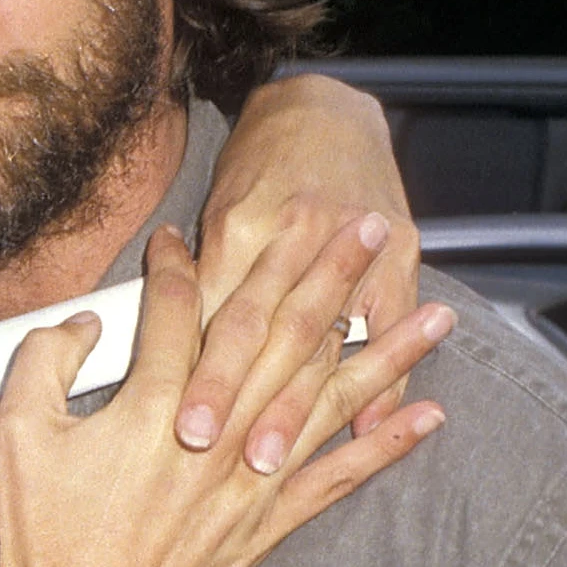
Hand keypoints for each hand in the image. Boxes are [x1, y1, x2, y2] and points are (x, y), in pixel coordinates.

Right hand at [0, 224, 451, 566]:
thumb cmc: (45, 529)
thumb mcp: (19, 433)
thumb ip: (45, 363)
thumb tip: (83, 323)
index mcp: (154, 405)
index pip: (177, 310)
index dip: (173, 265)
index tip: (175, 239)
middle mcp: (219, 432)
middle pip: (280, 334)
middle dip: (324, 273)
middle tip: (361, 226)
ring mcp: (252, 479)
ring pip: (330, 397)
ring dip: (384, 350)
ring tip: (432, 313)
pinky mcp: (268, 522)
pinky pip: (340, 476)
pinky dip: (386, 445)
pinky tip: (426, 414)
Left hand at [192, 73, 420, 454]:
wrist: (327, 107)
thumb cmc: (258, 163)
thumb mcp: (217, 205)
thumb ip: (201, 269)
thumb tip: (168, 336)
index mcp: (242, 224)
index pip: (209, 305)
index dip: (188, 361)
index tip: (166, 413)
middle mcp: (295, 235)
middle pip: (257, 330)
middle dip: (232, 395)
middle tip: (206, 450)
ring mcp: (352, 247)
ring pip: (316, 340)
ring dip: (294, 406)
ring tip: (270, 459)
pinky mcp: (399, 256)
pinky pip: (386, 328)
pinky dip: (382, 385)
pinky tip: (366, 434)